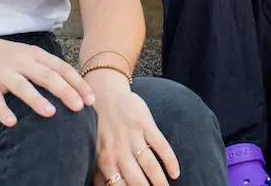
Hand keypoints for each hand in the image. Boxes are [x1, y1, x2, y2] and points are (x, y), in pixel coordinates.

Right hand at [0, 35, 92, 126]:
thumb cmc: (6, 57)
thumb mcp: (28, 56)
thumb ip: (48, 68)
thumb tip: (75, 87)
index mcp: (35, 55)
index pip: (61, 68)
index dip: (77, 83)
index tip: (91, 99)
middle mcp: (21, 62)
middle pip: (47, 76)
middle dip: (65, 91)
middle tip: (79, 108)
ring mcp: (2, 73)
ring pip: (22, 86)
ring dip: (36, 99)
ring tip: (50, 113)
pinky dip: (3, 111)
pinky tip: (11, 123)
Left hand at [91, 71, 180, 185]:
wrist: (104, 94)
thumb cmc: (99, 127)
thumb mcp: (94, 151)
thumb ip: (98, 173)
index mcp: (104, 160)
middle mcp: (119, 150)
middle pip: (137, 180)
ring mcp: (133, 137)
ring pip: (150, 165)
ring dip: (160, 181)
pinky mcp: (145, 124)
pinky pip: (161, 145)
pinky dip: (170, 160)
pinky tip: (175, 173)